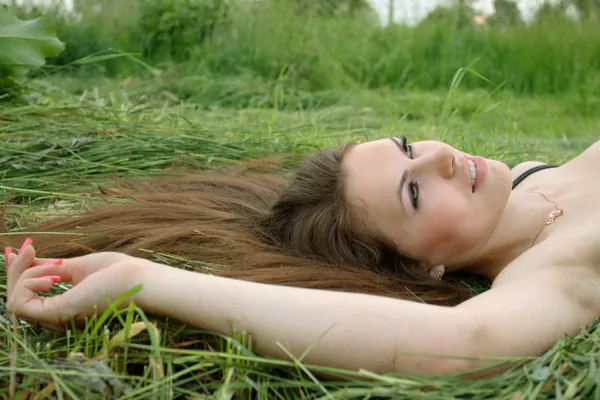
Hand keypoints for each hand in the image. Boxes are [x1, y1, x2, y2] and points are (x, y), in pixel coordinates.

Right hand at [5, 239, 143, 330]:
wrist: (141, 282)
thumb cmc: (121, 274)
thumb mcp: (79, 266)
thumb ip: (52, 267)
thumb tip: (31, 258)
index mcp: (64, 305)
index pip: (25, 295)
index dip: (16, 273)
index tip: (14, 249)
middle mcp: (56, 315)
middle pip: (15, 297)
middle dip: (16, 270)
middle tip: (27, 247)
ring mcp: (57, 317)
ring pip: (14, 300)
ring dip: (25, 274)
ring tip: (56, 265)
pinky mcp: (58, 315)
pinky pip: (20, 305)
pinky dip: (27, 284)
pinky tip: (52, 276)